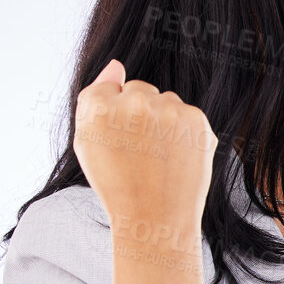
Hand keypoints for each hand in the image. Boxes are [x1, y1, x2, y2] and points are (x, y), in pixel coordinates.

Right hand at [74, 59, 219, 248]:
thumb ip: (95, 97)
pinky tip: (176, 158)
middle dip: (140, 113)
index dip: (115, 115)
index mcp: (99, 106)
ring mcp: (168, 110)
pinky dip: (184, 133)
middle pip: (140, 90)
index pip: (109, 87)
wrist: (154, 219)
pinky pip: (187, 114)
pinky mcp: (196, 121)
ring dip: (164, 121)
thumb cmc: (117, 184)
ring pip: (166, 101)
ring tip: (158, 158)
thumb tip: (117, 64)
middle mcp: (134, 101)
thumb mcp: (88, 143)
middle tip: (140, 152)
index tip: (121, 140)